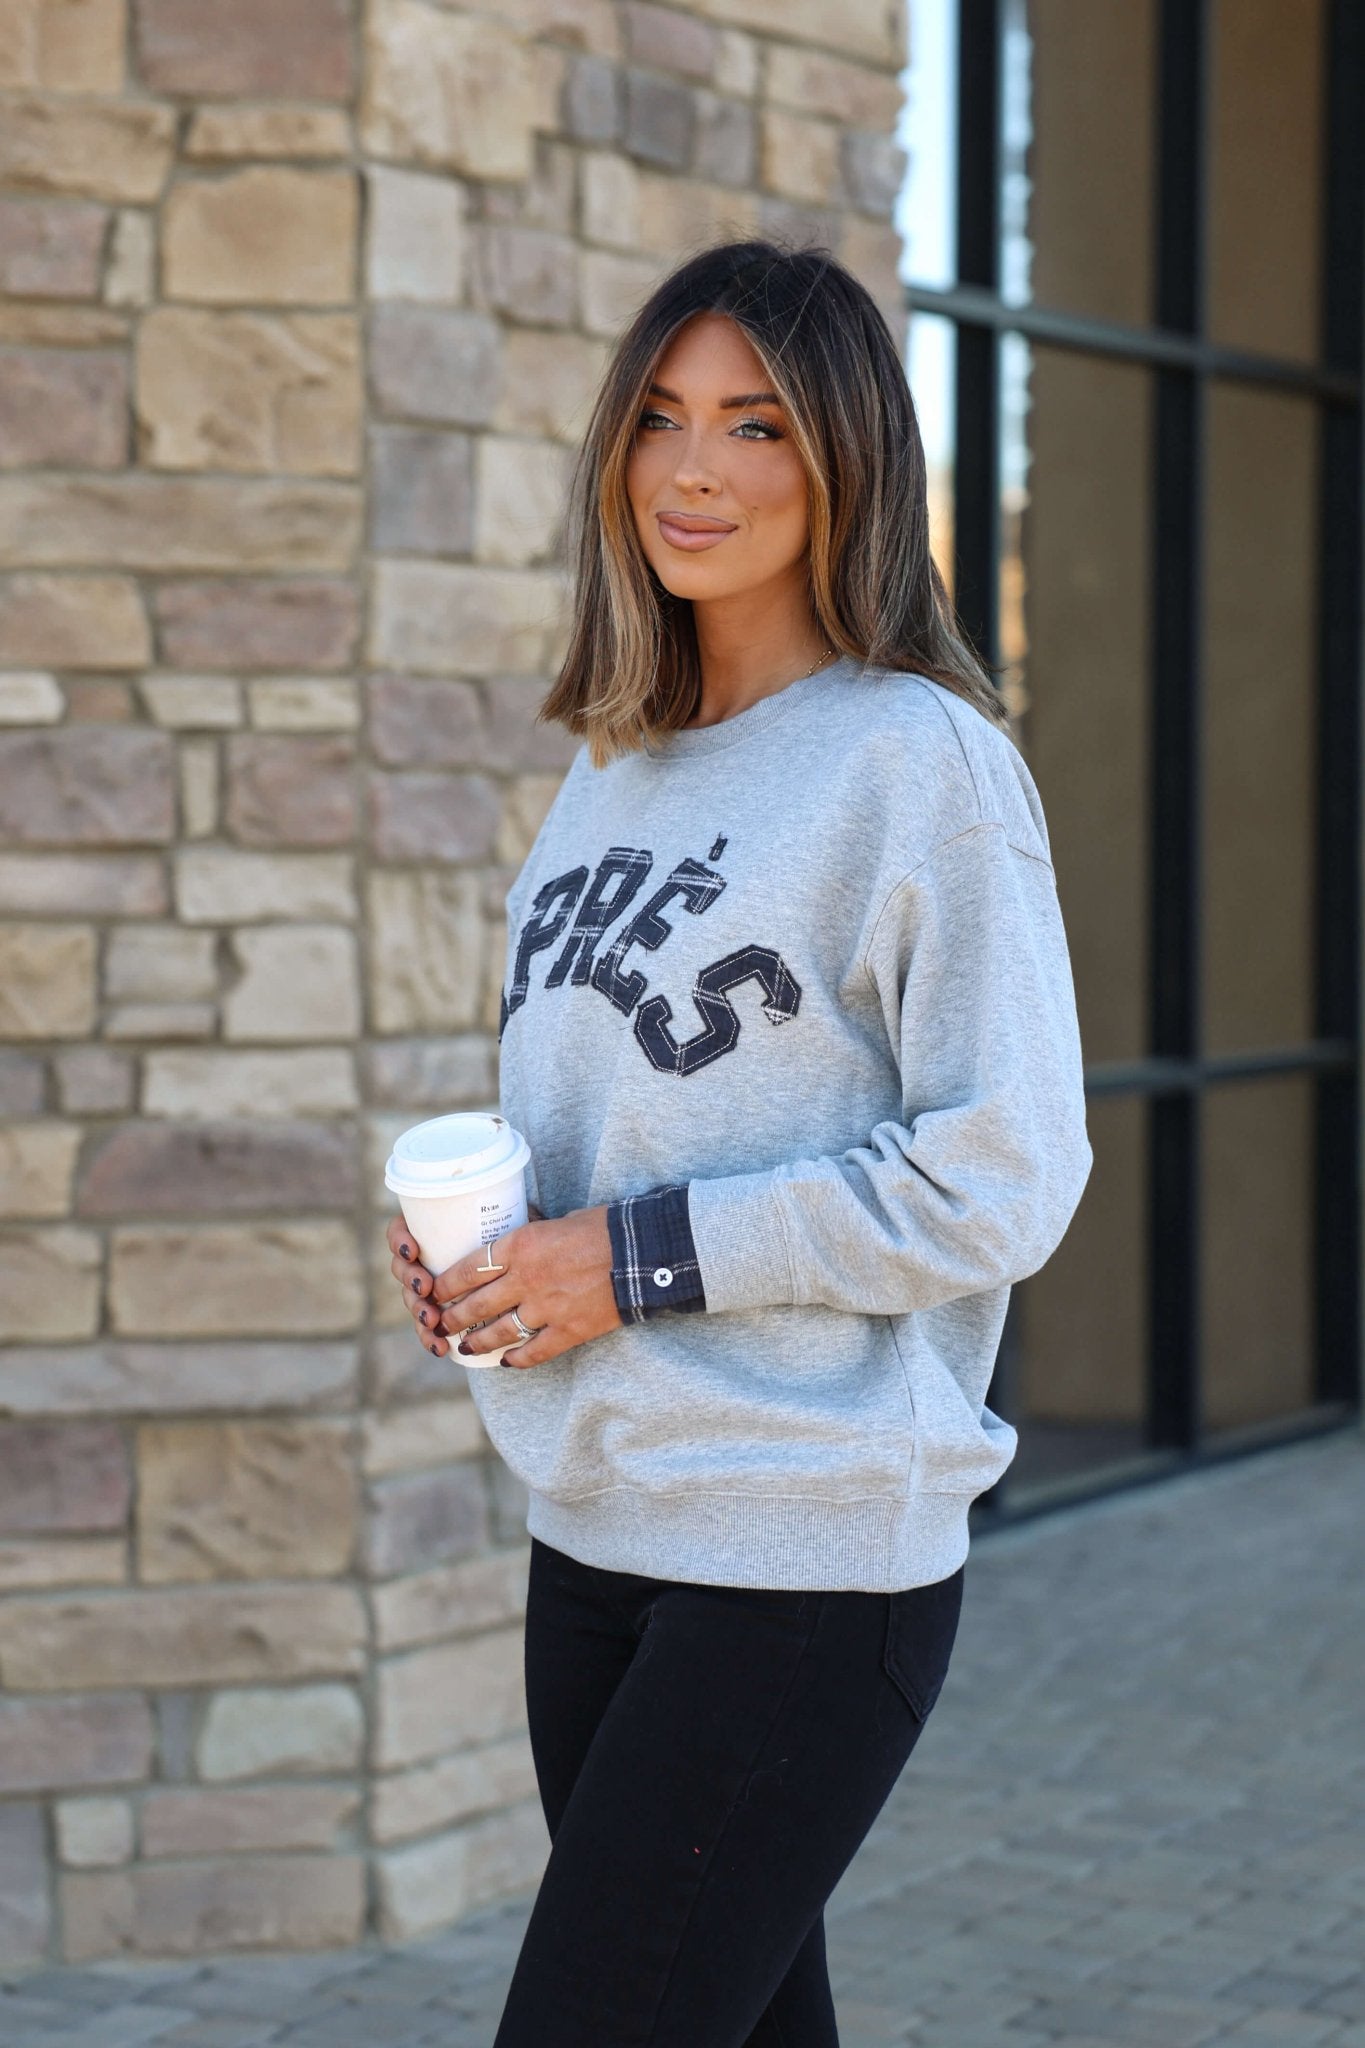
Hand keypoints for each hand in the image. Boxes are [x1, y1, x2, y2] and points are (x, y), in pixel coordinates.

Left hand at [385, 1203, 622, 1368]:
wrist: (644, 1251)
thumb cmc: (605, 1227)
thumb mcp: (557, 1221)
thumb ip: (531, 1236)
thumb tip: (513, 1238)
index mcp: (521, 1245)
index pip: (468, 1269)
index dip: (445, 1284)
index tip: (434, 1290)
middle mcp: (527, 1279)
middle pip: (476, 1304)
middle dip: (452, 1317)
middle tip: (441, 1323)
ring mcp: (547, 1308)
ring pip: (498, 1332)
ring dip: (477, 1342)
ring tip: (465, 1347)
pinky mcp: (569, 1330)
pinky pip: (534, 1352)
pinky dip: (517, 1360)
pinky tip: (506, 1363)